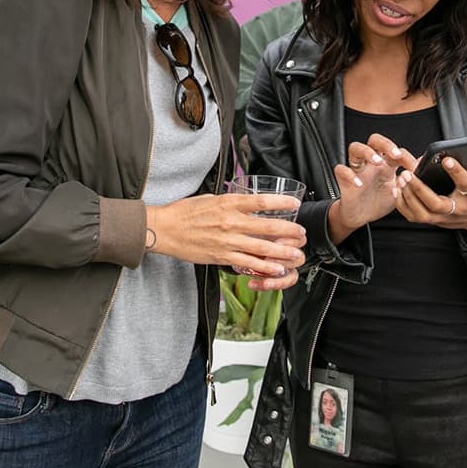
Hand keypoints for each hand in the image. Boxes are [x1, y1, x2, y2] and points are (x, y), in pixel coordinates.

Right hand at [146, 193, 305, 277]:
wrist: (164, 229)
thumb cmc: (185, 211)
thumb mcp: (211, 198)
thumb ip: (231, 201)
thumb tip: (248, 200)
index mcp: (228, 202)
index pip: (262, 201)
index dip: (282, 202)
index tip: (296, 203)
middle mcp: (231, 221)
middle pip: (268, 226)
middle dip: (289, 231)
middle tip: (302, 233)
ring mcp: (227, 240)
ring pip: (262, 247)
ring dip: (283, 252)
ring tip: (297, 254)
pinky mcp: (222, 256)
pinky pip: (248, 262)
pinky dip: (265, 267)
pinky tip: (277, 269)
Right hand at [328, 133, 417, 242]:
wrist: (360, 217)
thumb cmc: (379, 201)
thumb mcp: (398, 191)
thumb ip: (409, 181)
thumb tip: (424, 169)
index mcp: (385, 164)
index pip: (394, 150)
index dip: (405, 155)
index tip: (414, 167)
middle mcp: (370, 163)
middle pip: (374, 140)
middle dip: (385, 144)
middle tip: (395, 154)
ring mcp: (356, 169)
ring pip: (355, 147)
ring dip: (367, 152)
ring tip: (377, 162)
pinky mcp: (344, 180)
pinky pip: (341, 170)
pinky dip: (349, 174)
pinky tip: (358, 183)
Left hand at [396, 151, 466, 246]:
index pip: (465, 184)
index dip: (456, 172)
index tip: (446, 159)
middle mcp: (456, 210)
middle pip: (436, 204)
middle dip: (420, 189)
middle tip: (407, 173)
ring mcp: (442, 218)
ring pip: (422, 214)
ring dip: (408, 197)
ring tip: (401, 178)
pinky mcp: (432, 222)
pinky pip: (413, 217)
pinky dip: (402, 204)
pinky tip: (397, 189)